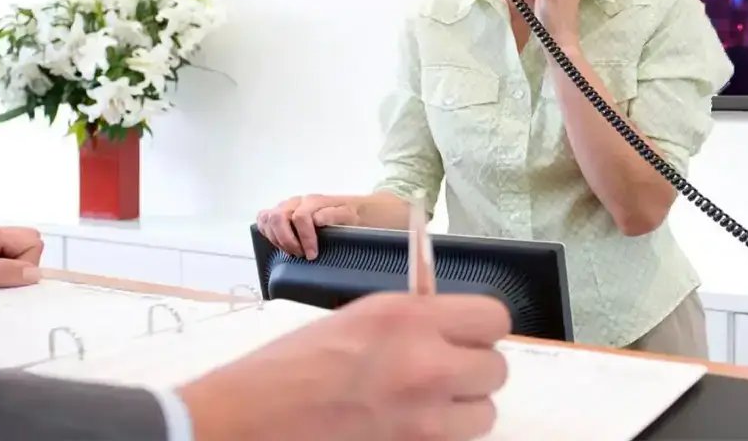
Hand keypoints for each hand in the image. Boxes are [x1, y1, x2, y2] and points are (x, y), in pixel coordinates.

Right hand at [177, 292, 510, 440]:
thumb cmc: (293, 365)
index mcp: (409, 318)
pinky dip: (438, 437)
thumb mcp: (360, 318)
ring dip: (461, 412)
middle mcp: (425, 365)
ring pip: (484, 415)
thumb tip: (453, 328)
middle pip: (496, 370)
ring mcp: (422, 418)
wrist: (251, 418)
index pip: (494, 319)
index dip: (481, 330)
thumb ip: (415, 320)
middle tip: (442, 374)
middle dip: (473, 373)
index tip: (466, 336)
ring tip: (424, 407)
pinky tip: (406, 428)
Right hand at [256, 194, 360, 259]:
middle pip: (278, 217)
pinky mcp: (281, 213)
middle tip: (300, 254)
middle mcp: (297, 201)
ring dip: (277, 239)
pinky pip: (264, 219)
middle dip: (287, 240)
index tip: (312, 254)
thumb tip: (316, 219)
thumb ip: (333, 215)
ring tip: (293, 252)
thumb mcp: (350, 216)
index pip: (300, 217)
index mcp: (313, 201)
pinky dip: (268, 232)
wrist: (353, 210)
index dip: (305, 238)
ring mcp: (287, 206)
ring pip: (268, 218)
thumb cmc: (351, 215)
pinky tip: (281, 243)